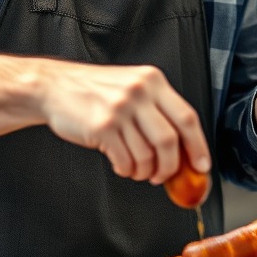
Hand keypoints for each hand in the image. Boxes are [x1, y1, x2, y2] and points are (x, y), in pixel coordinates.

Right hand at [38, 60, 210, 185]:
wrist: (54, 86)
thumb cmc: (95, 90)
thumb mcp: (132, 86)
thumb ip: (157, 109)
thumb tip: (183, 149)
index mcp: (153, 80)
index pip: (187, 117)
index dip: (198, 146)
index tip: (202, 165)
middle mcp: (139, 92)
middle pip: (169, 141)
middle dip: (170, 167)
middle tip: (162, 176)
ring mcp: (120, 108)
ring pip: (147, 155)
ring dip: (144, 171)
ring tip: (137, 169)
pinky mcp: (102, 126)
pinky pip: (125, 160)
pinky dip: (127, 170)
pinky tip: (121, 164)